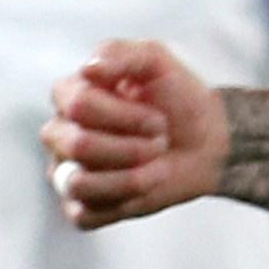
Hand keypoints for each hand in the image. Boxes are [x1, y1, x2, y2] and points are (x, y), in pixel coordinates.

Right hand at [43, 40, 222, 229]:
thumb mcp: (157, 62)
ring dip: (131, 177)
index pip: (78, 105)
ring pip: (78, 183)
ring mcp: (66, 172)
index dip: (126, 115)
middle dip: (132, 146)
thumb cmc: (178, 98)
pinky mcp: (82, 207)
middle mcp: (60, 134)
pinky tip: (144, 187)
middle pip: (78, 145)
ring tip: (156, 166)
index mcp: (70, 96)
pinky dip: (124, 202)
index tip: (159, 118)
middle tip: (160, 141)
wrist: (209, 141)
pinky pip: (86, 214)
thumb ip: (121, 54)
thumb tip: (89, 70)